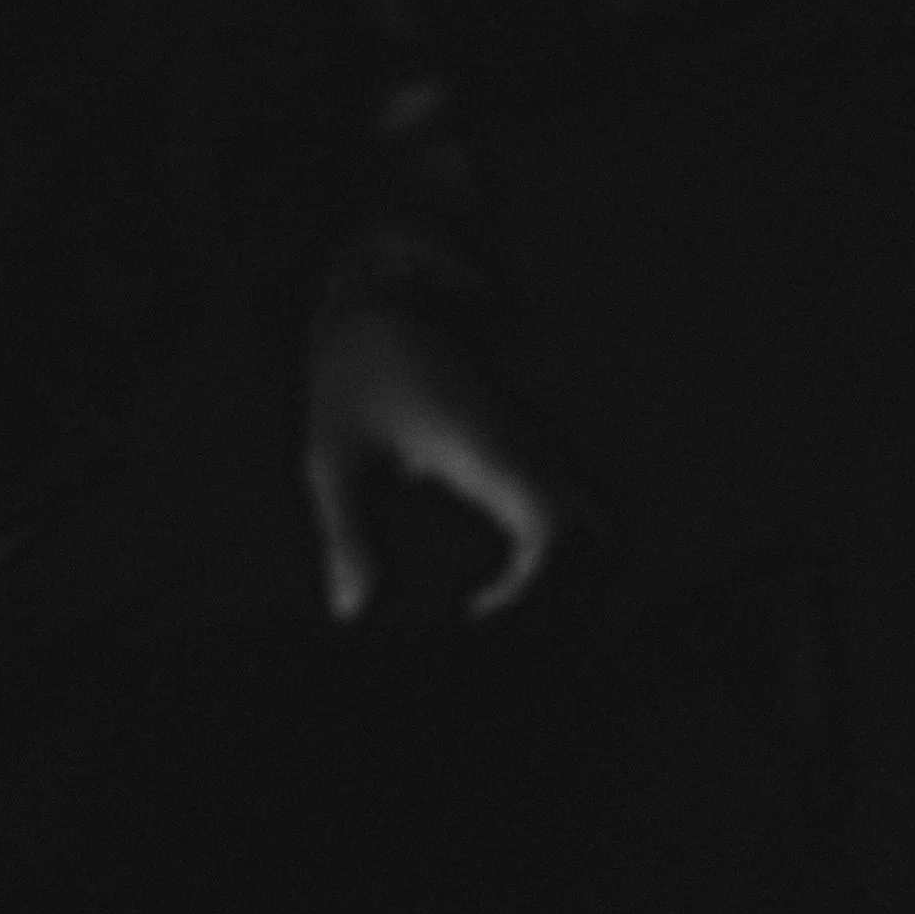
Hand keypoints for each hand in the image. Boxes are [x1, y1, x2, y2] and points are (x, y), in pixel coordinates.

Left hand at [301, 298, 570, 621]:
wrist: (381, 298)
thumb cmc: (354, 374)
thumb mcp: (331, 456)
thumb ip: (342, 534)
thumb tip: (352, 610)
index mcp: (481, 451)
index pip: (549, 528)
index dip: (526, 584)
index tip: (474, 610)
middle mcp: (517, 446)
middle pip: (583, 527)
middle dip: (554, 584)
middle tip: (492, 615)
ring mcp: (524, 440)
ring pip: (580, 509)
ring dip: (555, 560)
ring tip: (500, 602)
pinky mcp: (517, 441)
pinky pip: (556, 493)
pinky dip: (540, 537)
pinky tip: (496, 569)